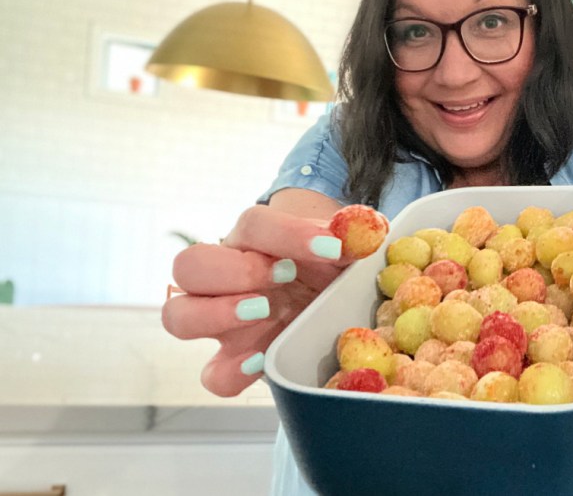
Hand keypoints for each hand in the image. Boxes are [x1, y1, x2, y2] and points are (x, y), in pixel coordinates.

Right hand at [161, 205, 348, 396]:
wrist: (327, 289)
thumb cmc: (328, 261)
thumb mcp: (343, 246)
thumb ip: (353, 236)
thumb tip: (368, 229)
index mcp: (254, 240)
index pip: (253, 225)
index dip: (288, 233)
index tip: (330, 247)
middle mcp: (226, 277)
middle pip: (190, 264)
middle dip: (234, 271)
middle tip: (283, 276)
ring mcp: (223, 321)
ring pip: (178, 316)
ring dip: (214, 314)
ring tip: (263, 311)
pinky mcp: (234, 359)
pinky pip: (211, 374)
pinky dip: (230, 372)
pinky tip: (261, 362)